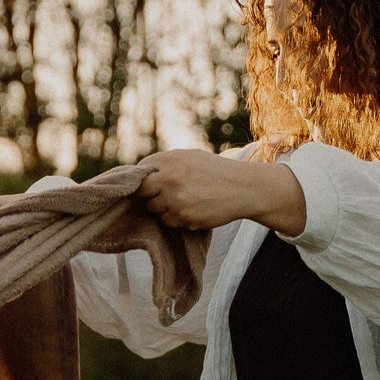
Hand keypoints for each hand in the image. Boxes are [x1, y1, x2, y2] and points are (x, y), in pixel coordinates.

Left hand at [134, 149, 306, 234]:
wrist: (243, 187)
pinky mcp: (185, 218)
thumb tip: (137, 176)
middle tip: (166, 195)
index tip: (147, 186)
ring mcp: (176, 200)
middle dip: (150, 196)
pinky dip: (177, 219)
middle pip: (142, 194)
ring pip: (154, 210)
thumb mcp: (189, 157)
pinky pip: (169, 222)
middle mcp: (170, 179)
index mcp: (170, 160)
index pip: (139, 174)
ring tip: (184, 200)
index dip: (141, 182)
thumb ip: (163, 164)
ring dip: (164, 208)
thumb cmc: (214, 171)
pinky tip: (193, 209)